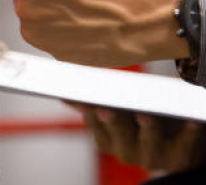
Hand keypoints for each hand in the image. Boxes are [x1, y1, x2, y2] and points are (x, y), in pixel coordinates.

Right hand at [70, 103, 205, 172]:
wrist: (178, 141)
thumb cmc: (143, 120)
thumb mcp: (119, 112)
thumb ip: (94, 104)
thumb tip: (63, 96)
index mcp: (107, 140)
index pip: (95, 125)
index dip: (90, 114)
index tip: (83, 102)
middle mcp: (126, 152)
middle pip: (118, 134)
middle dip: (112, 122)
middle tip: (106, 109)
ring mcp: (152, 157)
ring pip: (148, 141)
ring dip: (146, 129)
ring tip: (145, 115)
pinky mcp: (178, 158)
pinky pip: (183, 145)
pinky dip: (187, 133)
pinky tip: (190, 121)